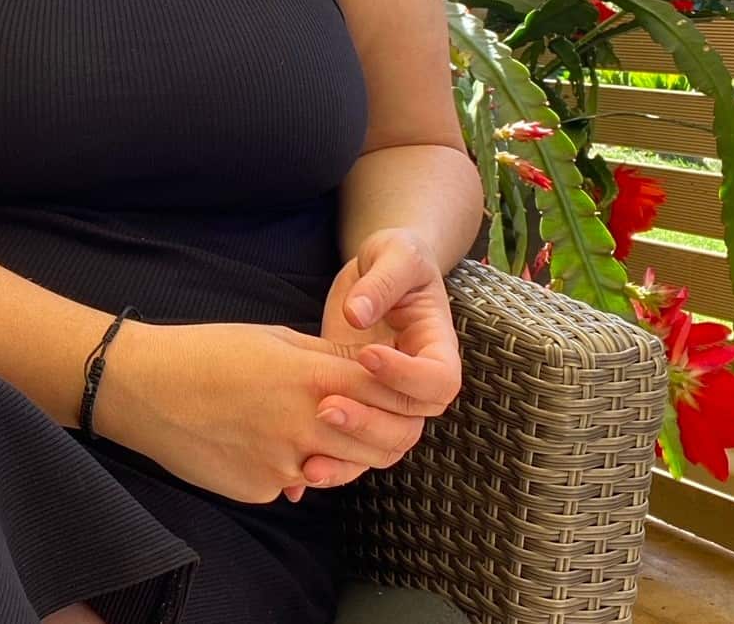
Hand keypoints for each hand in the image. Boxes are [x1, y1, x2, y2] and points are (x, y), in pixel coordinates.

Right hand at [98, 318, 448, 505]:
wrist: (146, 389)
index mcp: (313, 377)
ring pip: (341, 468)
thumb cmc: (209, 351)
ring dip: (341, 452)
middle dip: (387, 431)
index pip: (390, 393)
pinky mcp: (261, 490)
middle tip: (375, 418)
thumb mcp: (276, 338)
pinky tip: (259, 438)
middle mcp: (306, 425)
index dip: (404, 393)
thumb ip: (329, 358)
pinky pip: (294, 482)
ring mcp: (284, 463)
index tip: (404, 390)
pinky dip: (289, 464)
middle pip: (383, 443)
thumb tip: (372, 370)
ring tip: (312, 424)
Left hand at [281, 228, 461, 501]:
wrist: (381, 268)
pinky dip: (329, 465)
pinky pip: (352, 446)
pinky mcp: (358, 404)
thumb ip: (379, 283)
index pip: (439, 381)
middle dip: (368, 423)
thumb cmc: (395, 256)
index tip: (367, 355)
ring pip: (381, 446)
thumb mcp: (393, 255)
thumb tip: (357, 316)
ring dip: (348, 457)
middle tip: (325, 406)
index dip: (406, 377)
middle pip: (410, 425)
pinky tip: (294, 479)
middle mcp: (417, 382)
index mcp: (438, 347)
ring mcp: (387, 398)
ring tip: (308, 460)